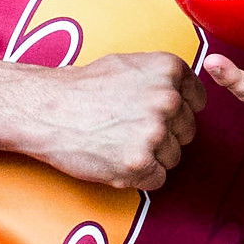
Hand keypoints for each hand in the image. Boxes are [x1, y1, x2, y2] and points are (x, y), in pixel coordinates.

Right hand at [18, 51, 203, 190]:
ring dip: (151, 157)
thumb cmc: (83, 88)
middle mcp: (167, 99)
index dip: (176, 112)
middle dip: (164, 135)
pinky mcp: (140, 163)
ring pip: (173, 157)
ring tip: (118, 142)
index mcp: (168, 70)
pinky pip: (158, 179)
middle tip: (128, 129)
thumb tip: (187, 93)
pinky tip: (116, 158)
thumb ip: (163, 77)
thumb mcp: (129, 64)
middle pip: (187, 132)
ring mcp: (155, 132)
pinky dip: (139, 175)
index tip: (154, 114)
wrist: (46, 110)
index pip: (197, 101)